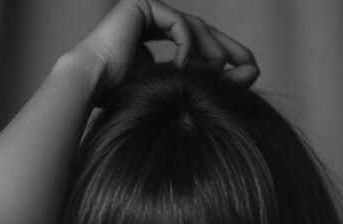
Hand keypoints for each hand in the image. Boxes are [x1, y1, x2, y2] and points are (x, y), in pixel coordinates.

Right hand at [74, 0, 258, 96]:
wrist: (91, 86)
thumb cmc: (122, 97)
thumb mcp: (173, 88)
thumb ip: (203, 81)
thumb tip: (248, 78)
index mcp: (154, 36)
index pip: (196, 41)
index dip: (223, 55)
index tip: (247, 72)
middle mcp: (151, 18)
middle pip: (201, 30)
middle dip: (229, 49)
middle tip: (252, 66)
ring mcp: (146, 9)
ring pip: (193, 26)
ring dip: (212, 50)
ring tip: (220, 72)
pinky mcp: (143, 5)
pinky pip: (178, 23)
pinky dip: (186, 46)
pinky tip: (183, 68)